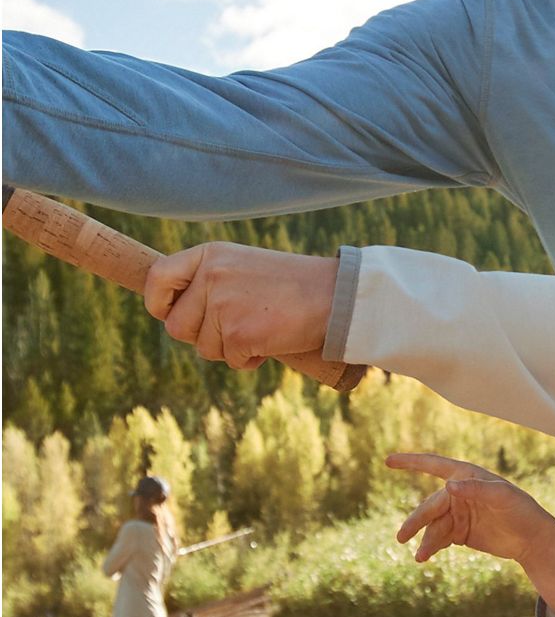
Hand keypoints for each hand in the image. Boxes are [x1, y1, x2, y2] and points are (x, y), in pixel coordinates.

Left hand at [143, 243, 337, 368]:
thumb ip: (211, 282)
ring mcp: (223, 305)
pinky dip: (250, 360)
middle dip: (203, 336)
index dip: (158, 303)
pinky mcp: (239, 333)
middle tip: (236, 328)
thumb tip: (178, 315)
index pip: (157, 278)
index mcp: (210, 255)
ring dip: (230, 349)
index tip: (169, 313)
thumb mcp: (244, 267)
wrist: (335, 296)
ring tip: (260, 330)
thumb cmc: (295, 285)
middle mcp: (211, 277)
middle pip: (177, 326)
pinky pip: (231, 361)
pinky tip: (270, 342)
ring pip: (204, 348)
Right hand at [387, 452, 554, 610]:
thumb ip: (476, 489)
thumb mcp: (502, 497)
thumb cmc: (521, 510)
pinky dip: (431, 546)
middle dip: (416, 521)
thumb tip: (448, 485)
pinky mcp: (459, 532)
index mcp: (466, 476)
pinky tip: (425, 556)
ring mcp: (458, 513)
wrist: (532, 539)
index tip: (387, 461)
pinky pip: (439, 538)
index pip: (433, 465)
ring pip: (433, 526)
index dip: (410, 462)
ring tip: (421, 557)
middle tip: (402, 537)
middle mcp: (458, 493)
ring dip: (425, 540)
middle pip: (430, 506)